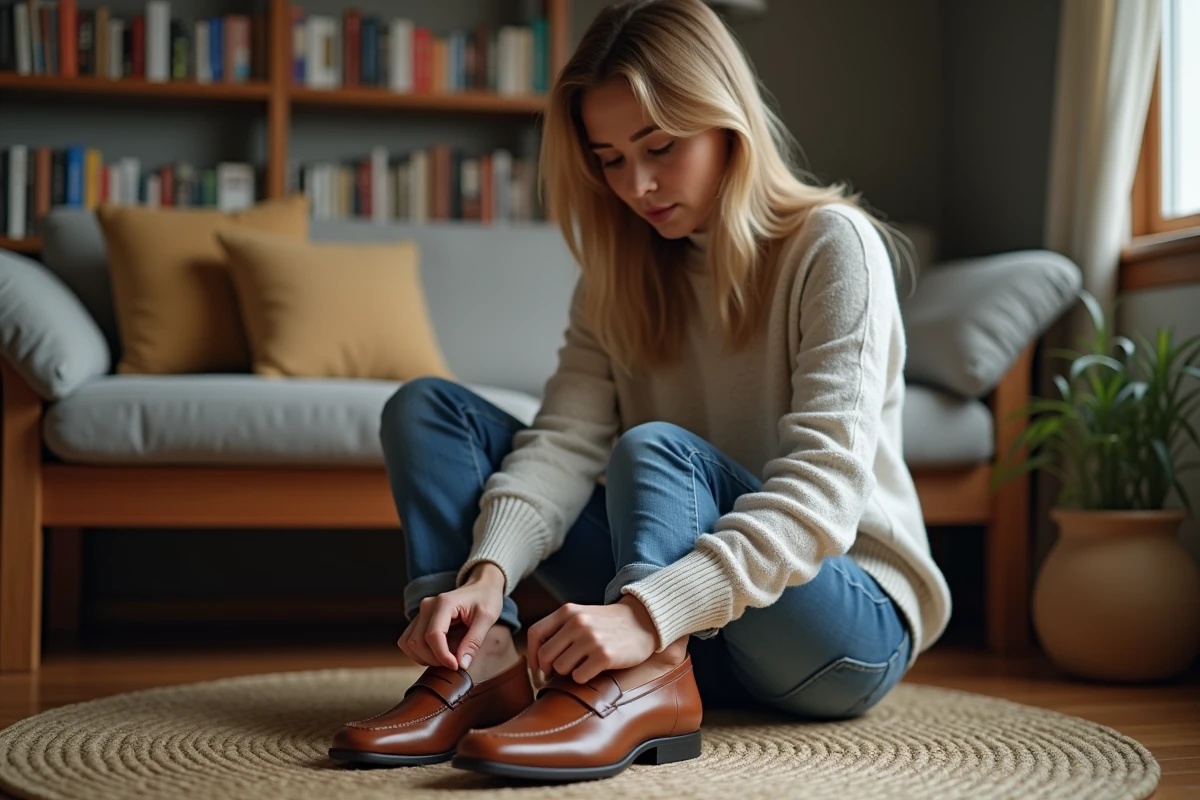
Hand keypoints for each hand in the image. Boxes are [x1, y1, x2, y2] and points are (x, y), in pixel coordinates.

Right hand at [397, 563, 504, 670]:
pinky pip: (409, 641)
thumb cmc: (486, 599)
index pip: (433, 635)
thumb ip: (474, 641)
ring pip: (409, 643)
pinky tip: (438, 654)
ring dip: (424, 658)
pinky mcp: (420, 620)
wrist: (482, 586)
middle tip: (454, 663)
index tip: (456, 666)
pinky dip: (420, 653)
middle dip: (434, 659)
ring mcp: (421, 612)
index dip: (442, 656)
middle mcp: (427, 606)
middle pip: (417, 642)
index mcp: (444, 603)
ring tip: (446, 658)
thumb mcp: (487, 618)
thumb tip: (462, 665)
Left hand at [527, 595, 658, 683]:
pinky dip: (583, 678)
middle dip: (549, 668)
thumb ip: (559, 629)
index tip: (537, 668)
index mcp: (567, 611)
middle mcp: (577, 623)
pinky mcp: (604, 655)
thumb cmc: (608, 623)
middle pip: (545, 655)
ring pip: (560, 668)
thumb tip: (536, 659)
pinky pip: (579, 677)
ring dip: (568, 672)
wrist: (644, 621)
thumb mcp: (581, 615)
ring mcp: (591, 639)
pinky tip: (593, 669)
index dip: (531, 655)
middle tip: (558, 673)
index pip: (535, 634)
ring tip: (582, 665)